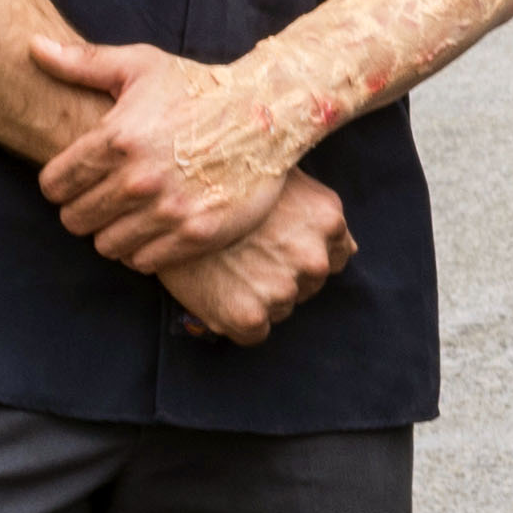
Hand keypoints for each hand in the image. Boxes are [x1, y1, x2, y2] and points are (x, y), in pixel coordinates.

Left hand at [34, 36, 299, 269]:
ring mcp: (168, 210)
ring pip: (106, 245)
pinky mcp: (196, 234)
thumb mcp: (142, 66)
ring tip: (129, 214)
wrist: (270, 113)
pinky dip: (143, 250)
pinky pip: (143, 262)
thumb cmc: (200, 88)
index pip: (54, 185)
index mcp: (117, 139)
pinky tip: (154, 228)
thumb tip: (32, 46)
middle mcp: (138, 178)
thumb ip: (83, 62)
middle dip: (83, 210)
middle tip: (103, 199)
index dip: (60, 184)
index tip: (77, 179)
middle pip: (75, 221)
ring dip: (112, 232)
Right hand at [158, 169, 354, 345]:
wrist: (165, 202)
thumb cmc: (223, 181)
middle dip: (283, 275)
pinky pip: (255, 333)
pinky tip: (219, 293)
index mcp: (328, 219)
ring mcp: (284, 288)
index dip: (304, 254)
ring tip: (228, 270)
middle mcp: (314, 256)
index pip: (335, 256)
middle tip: (248, 258)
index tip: (278, 249)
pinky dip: (239, 322)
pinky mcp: (252, 315)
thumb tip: (347, 247)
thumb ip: (315, 214)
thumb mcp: (282, 178)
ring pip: (282, 307)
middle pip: (310, 284)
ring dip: (261, 297)